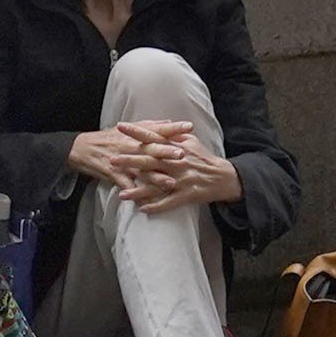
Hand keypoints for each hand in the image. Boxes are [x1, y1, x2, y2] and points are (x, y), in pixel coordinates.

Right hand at [67, 123, 185, 185]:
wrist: (82, 148)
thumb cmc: (108, 138)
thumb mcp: (128, 128)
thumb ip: (150, 126)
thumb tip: (169, 122)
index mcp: (135, 134)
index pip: (157, 130)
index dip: (173, 129)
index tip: (189, 127)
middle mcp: (130, 146)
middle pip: (151, 149)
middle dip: (167, 152)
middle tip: (183, 154)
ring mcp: (122, 161)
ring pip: (142, 170)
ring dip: (156, 178)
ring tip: (171, 183)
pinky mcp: (114, 174)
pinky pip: (126, 186)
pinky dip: (134, 194)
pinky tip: (144, 202)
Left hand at [112, 135, 246, 212]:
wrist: (223, 177)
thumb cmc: (204, 158)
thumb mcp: (191, 141)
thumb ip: (174, 135)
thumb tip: (160, 126)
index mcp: (177, 147)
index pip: (153, 137)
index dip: (137, 132)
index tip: (121, 127)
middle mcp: (177, 163)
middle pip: (150, 161)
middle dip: (130, 160)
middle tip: (112, 159)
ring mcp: (181, 180)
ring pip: (156, 185)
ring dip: (138, 191)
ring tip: (121, 194)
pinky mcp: (186, 195)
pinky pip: (169, 202)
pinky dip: (156, 207)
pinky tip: (142, 210)